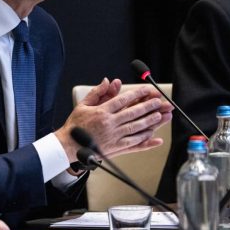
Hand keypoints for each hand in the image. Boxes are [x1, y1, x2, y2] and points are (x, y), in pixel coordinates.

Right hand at [55, 78, 173, 161]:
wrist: (69, 146)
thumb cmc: (76, 126)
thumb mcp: (83, 105)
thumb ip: (97, 92)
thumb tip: (108, 81)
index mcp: (102, 112)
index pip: (123, 100)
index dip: (137, 94)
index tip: (147, 90)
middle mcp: (110, 124)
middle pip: (133, 113)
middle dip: (148, 106)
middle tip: (159, 102)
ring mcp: (114, 137)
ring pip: (136, 128)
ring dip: (150, 121)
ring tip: (161, 116)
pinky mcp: (116, 148)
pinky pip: (134, 144)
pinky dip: (145, 141)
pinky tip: (155, 137)